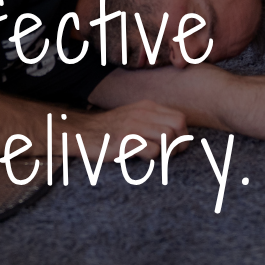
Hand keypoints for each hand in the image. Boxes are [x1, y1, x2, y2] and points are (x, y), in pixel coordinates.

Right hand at [69, 100, 189, 160]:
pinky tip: (140, 158)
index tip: (175, 148)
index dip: (182, 136)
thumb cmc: (110, 131)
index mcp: (147, 107)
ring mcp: (133, 126)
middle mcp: (142, 113)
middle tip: (168, 155)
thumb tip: (177, 135)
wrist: (81, 133)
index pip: (180, 118)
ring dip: (166, 152)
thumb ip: (153, 122)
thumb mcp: (133, 118)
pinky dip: (151, 158)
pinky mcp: (125, 141)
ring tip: (154, 156)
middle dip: (179, 144)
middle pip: (178, 126)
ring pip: (168, 137)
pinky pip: (152, 150)